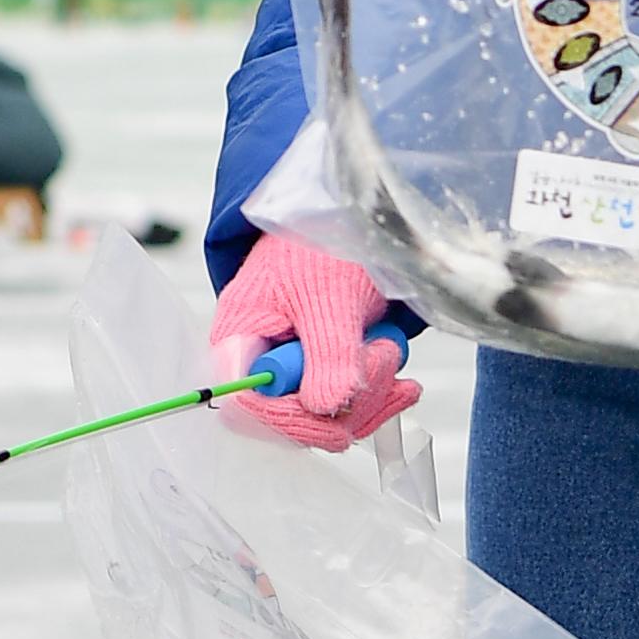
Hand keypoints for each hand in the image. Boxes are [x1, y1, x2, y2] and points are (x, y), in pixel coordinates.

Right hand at [212, 233, 418, 450]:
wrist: (348, 220)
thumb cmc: (319, 242)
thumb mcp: (328, 293)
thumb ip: (328, 351)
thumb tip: (327, 407)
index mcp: (240, 337)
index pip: (245, 402)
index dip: (287, 418)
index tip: (333, 410)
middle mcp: (260, 360)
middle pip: (290, 417)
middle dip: (344, 401)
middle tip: (381, 358)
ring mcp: (293, 369)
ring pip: (325, 417)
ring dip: (369, 394)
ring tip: (389, 349)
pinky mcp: (321, 372)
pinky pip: (346, 407)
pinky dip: (377, 395)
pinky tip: (399, 381)